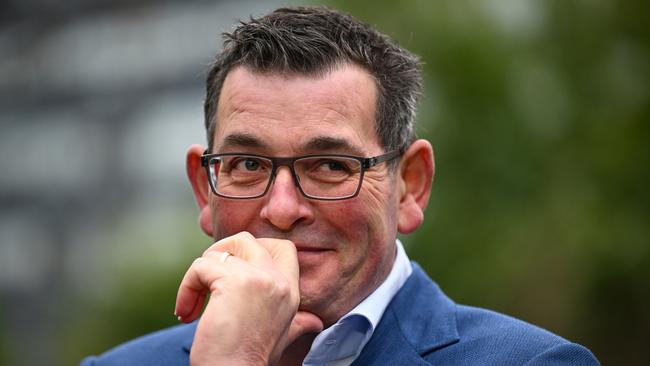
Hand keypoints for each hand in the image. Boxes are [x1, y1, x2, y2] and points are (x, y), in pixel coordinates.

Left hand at [174, 232, 323, 365]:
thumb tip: (315, 323)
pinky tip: (187, 312)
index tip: (232, 273)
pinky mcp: (234, 281)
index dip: (253, 250)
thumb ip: (297, 323)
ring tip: (193, 302)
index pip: (283, 248)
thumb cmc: (250, 358)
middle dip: (222, 253)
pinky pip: (200, 267)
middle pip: (248, 240)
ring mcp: (259, 278)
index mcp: (291, 291)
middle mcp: (279, 280)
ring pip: (219, 252)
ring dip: (198, 274)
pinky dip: (186, 288)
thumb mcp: (281, 336)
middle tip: (208, 279)